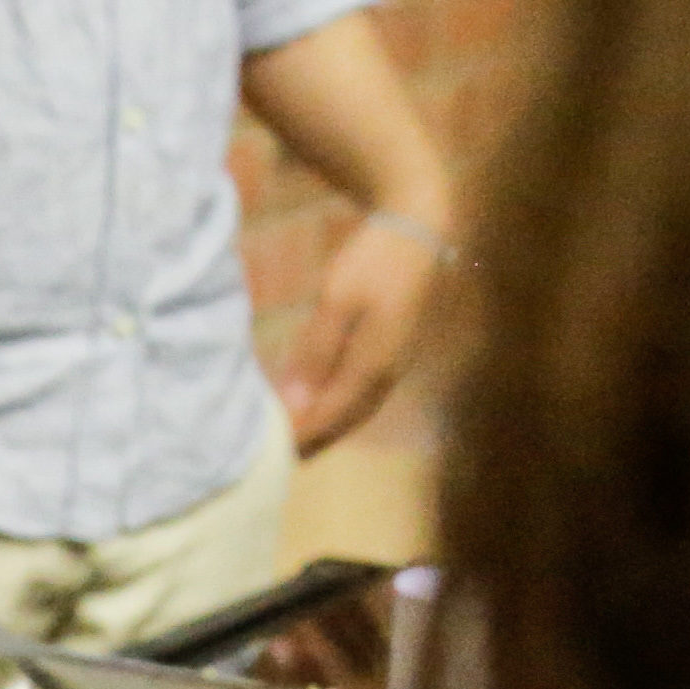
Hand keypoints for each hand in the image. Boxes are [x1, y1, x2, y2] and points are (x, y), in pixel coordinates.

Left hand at [278, 210, 444, 452]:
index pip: (330, 416)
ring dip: (328, 426)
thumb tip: (297, 404)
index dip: (301, 436)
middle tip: (278, 458)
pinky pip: (365, 391)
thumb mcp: (338, 300)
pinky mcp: (394, 349)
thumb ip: (317, 352)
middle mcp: (389, 372)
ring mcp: (396, 362)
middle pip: (346, 419)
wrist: (420, 230)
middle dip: (314, 440)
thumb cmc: (375, 260)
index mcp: (374, 364)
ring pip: (358, 408)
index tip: (269, 453)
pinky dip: (340, 406)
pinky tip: (322, 405)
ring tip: (297, 440)